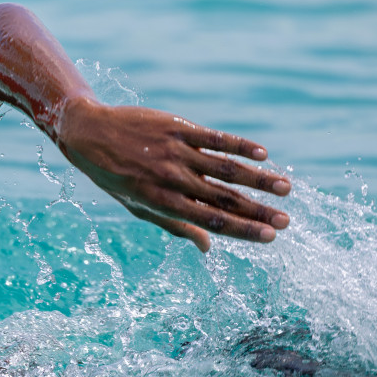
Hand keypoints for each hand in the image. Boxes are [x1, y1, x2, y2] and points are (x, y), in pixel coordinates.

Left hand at [55, 97, 290, 252]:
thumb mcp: (138, 207)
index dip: (243, 229)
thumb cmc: (114, 176)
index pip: (211, 220)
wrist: (88, 133)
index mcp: (163, 202)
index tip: (271, 236)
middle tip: (288, 221)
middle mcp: (172, 179)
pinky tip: (262, 154)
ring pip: (225, 167)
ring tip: (286, 188)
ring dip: (259, 179)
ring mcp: (176, 152)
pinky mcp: (178, 128)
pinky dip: (240, 145)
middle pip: (224, 198)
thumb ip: (176, 226)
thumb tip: (208, 248)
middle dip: (259, 211)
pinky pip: (214, 138)